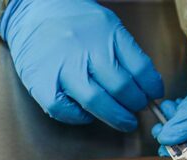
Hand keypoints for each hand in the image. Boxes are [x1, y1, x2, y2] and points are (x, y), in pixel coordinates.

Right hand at [0, 0, 162, 129]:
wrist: (33, 12)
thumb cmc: (73, 21)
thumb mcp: (106, 25)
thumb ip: (124, 51)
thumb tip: (145, 84)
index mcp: (107, 33)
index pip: (140, 67)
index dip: (151, 87)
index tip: (153, 95)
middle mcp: (85, 50)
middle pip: (120, 87)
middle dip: (135, 105)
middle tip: (137, 110)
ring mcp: (62, 68)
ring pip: (95, 101)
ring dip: (115, 116)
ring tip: (122, 120)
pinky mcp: (41, 83)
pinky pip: (63, 110)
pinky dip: (78, 117)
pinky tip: (85, 113)